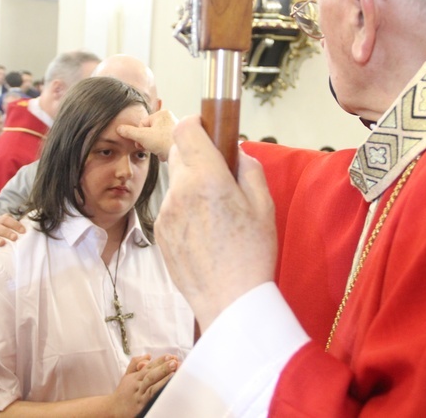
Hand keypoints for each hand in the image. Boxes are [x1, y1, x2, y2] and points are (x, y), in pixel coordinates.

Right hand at [109, 354, 178, 416]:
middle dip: (163, 365)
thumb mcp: (127, 377)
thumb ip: (135, 364)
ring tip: (174, 368)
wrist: (112, 409)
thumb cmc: (122, 393)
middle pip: (151, 371)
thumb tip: (148, 355)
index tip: (171, 356)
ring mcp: (138, 392)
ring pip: (150, 380)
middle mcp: (137, 382)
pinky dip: (158, 386)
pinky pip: (150, 393)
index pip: (149, 365)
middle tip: (175, 360)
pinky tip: (167, 384)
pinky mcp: (140, 402)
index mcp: (135, 376)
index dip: (160, 360)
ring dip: (162, 373)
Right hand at [117, 109, 177, 161]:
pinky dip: (162, 150)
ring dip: (154, 147)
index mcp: (162, 114)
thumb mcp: (143, 136)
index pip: (143, 124)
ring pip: (155, 140)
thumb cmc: (164, 141)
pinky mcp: (175, 140)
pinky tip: (165, 153)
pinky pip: (163, 144)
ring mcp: (173, 130)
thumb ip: (129, 132)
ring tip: (159, 150)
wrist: (182, 154)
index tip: (142, 142)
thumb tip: (119, 129)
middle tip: (150, 147)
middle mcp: (169, 119)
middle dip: (148, 142)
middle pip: (149, 132)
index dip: (140, 135)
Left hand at [155, 116, 275, 331]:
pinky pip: (171, 207)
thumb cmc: (252, 255)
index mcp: (207, 179)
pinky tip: (205, 230)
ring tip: (215, 211)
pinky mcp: (161, 233)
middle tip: (219, 174)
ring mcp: (166, 213)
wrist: (229, 302)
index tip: (207, 128)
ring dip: (191, 184)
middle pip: (179, 153)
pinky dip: (185, 208)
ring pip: (175, 182)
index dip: (196, 123)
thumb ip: (249, 169)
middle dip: (197, 155)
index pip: (186, 130)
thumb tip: (236, 154)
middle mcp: (179, 192)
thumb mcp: (264, 205)